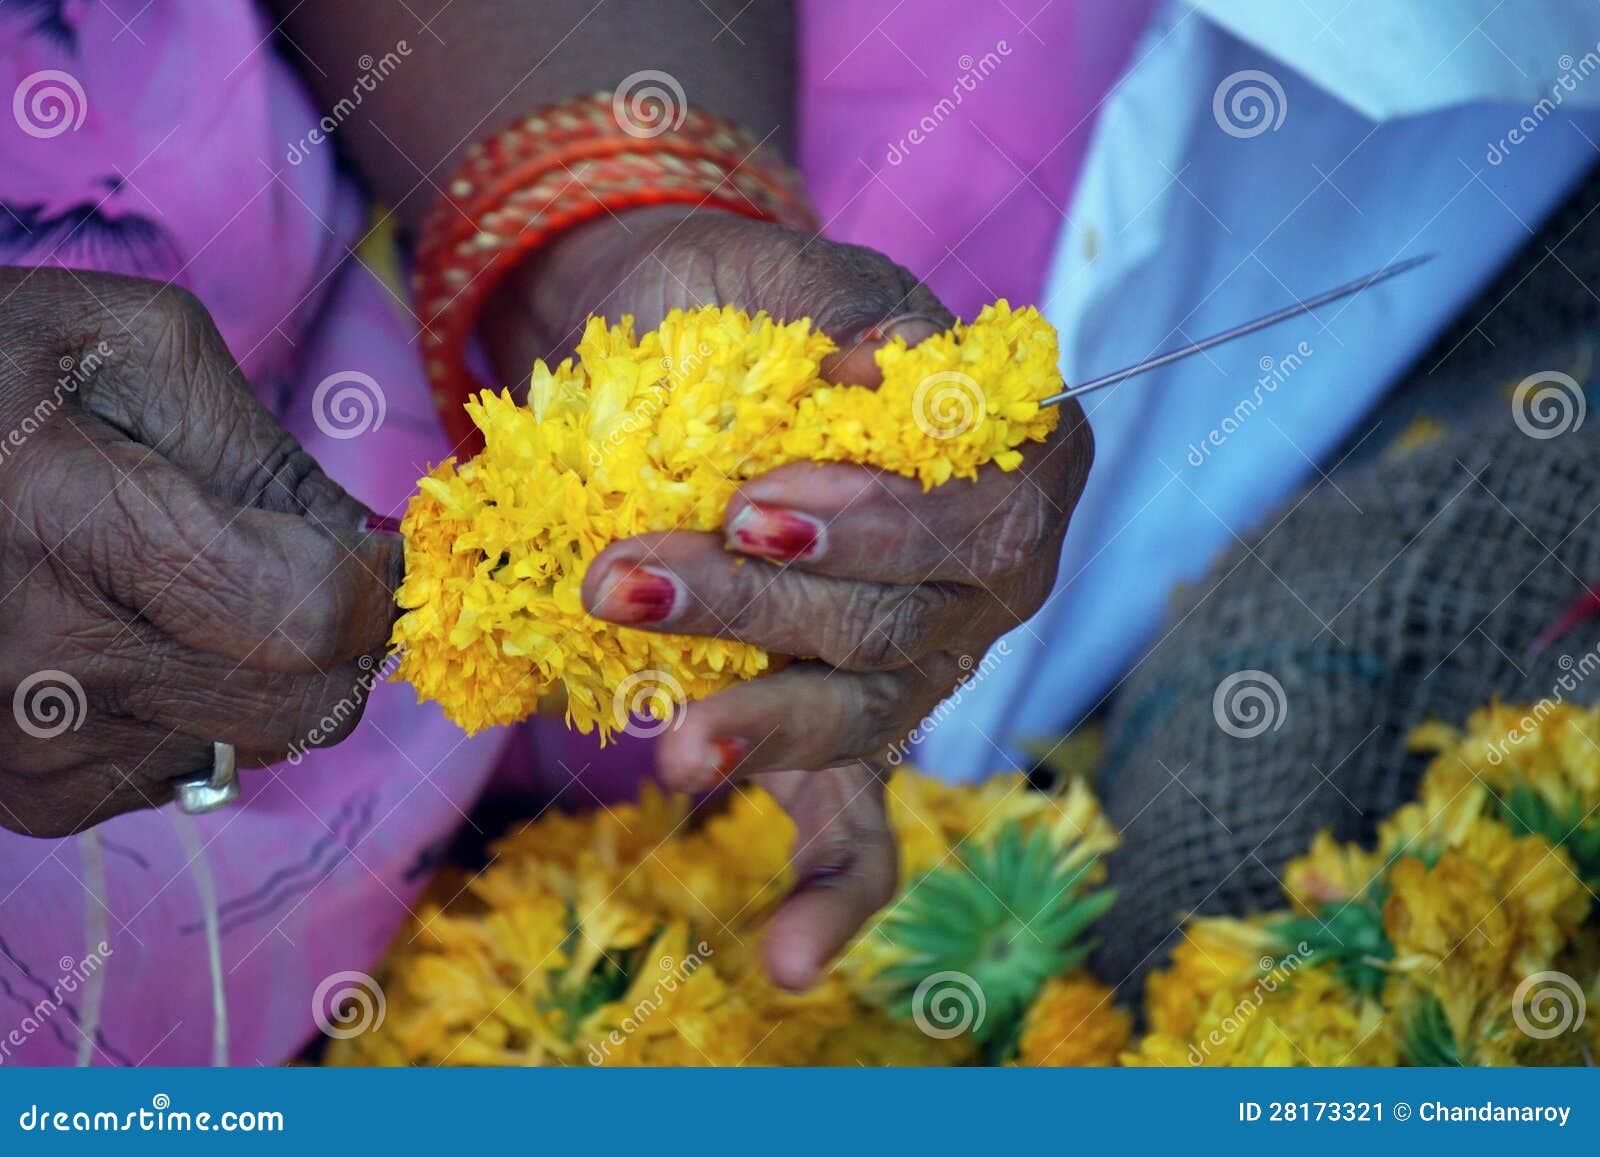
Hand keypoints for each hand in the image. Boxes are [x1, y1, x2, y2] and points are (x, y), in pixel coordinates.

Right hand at [0, 268, 401, 836]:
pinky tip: (129, 641)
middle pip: (308, 707)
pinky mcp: (29, 798)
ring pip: (259, 745)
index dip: (374, 583)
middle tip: (310, 574)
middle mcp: (54, 666)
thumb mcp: (126, 344)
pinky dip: (195, 712)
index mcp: (73, 526)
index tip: (372, 548)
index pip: (308, 617)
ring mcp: (37, 749)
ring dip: (266, 678)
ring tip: (186, 596)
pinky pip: (186, 772)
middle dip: (344, 641)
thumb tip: (367, 548)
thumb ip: (264, 449)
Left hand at [480, 206, 1092, 987]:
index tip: (760, 502)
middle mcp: (988, 577)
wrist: (674, 334)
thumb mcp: (799, 276)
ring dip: (761, 730)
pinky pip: (860, 817)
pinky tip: (783, 959)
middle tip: (628, 580)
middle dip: (763, 614)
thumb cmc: (748, 300)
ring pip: (860, 712)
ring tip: (672, 752)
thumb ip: (842, 315)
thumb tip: (874, 374)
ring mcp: (921, 660)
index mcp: (1010, 457)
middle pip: (897, 623)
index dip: (878, 525)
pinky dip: (830, 891)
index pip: (974, 515)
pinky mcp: (839, 716)